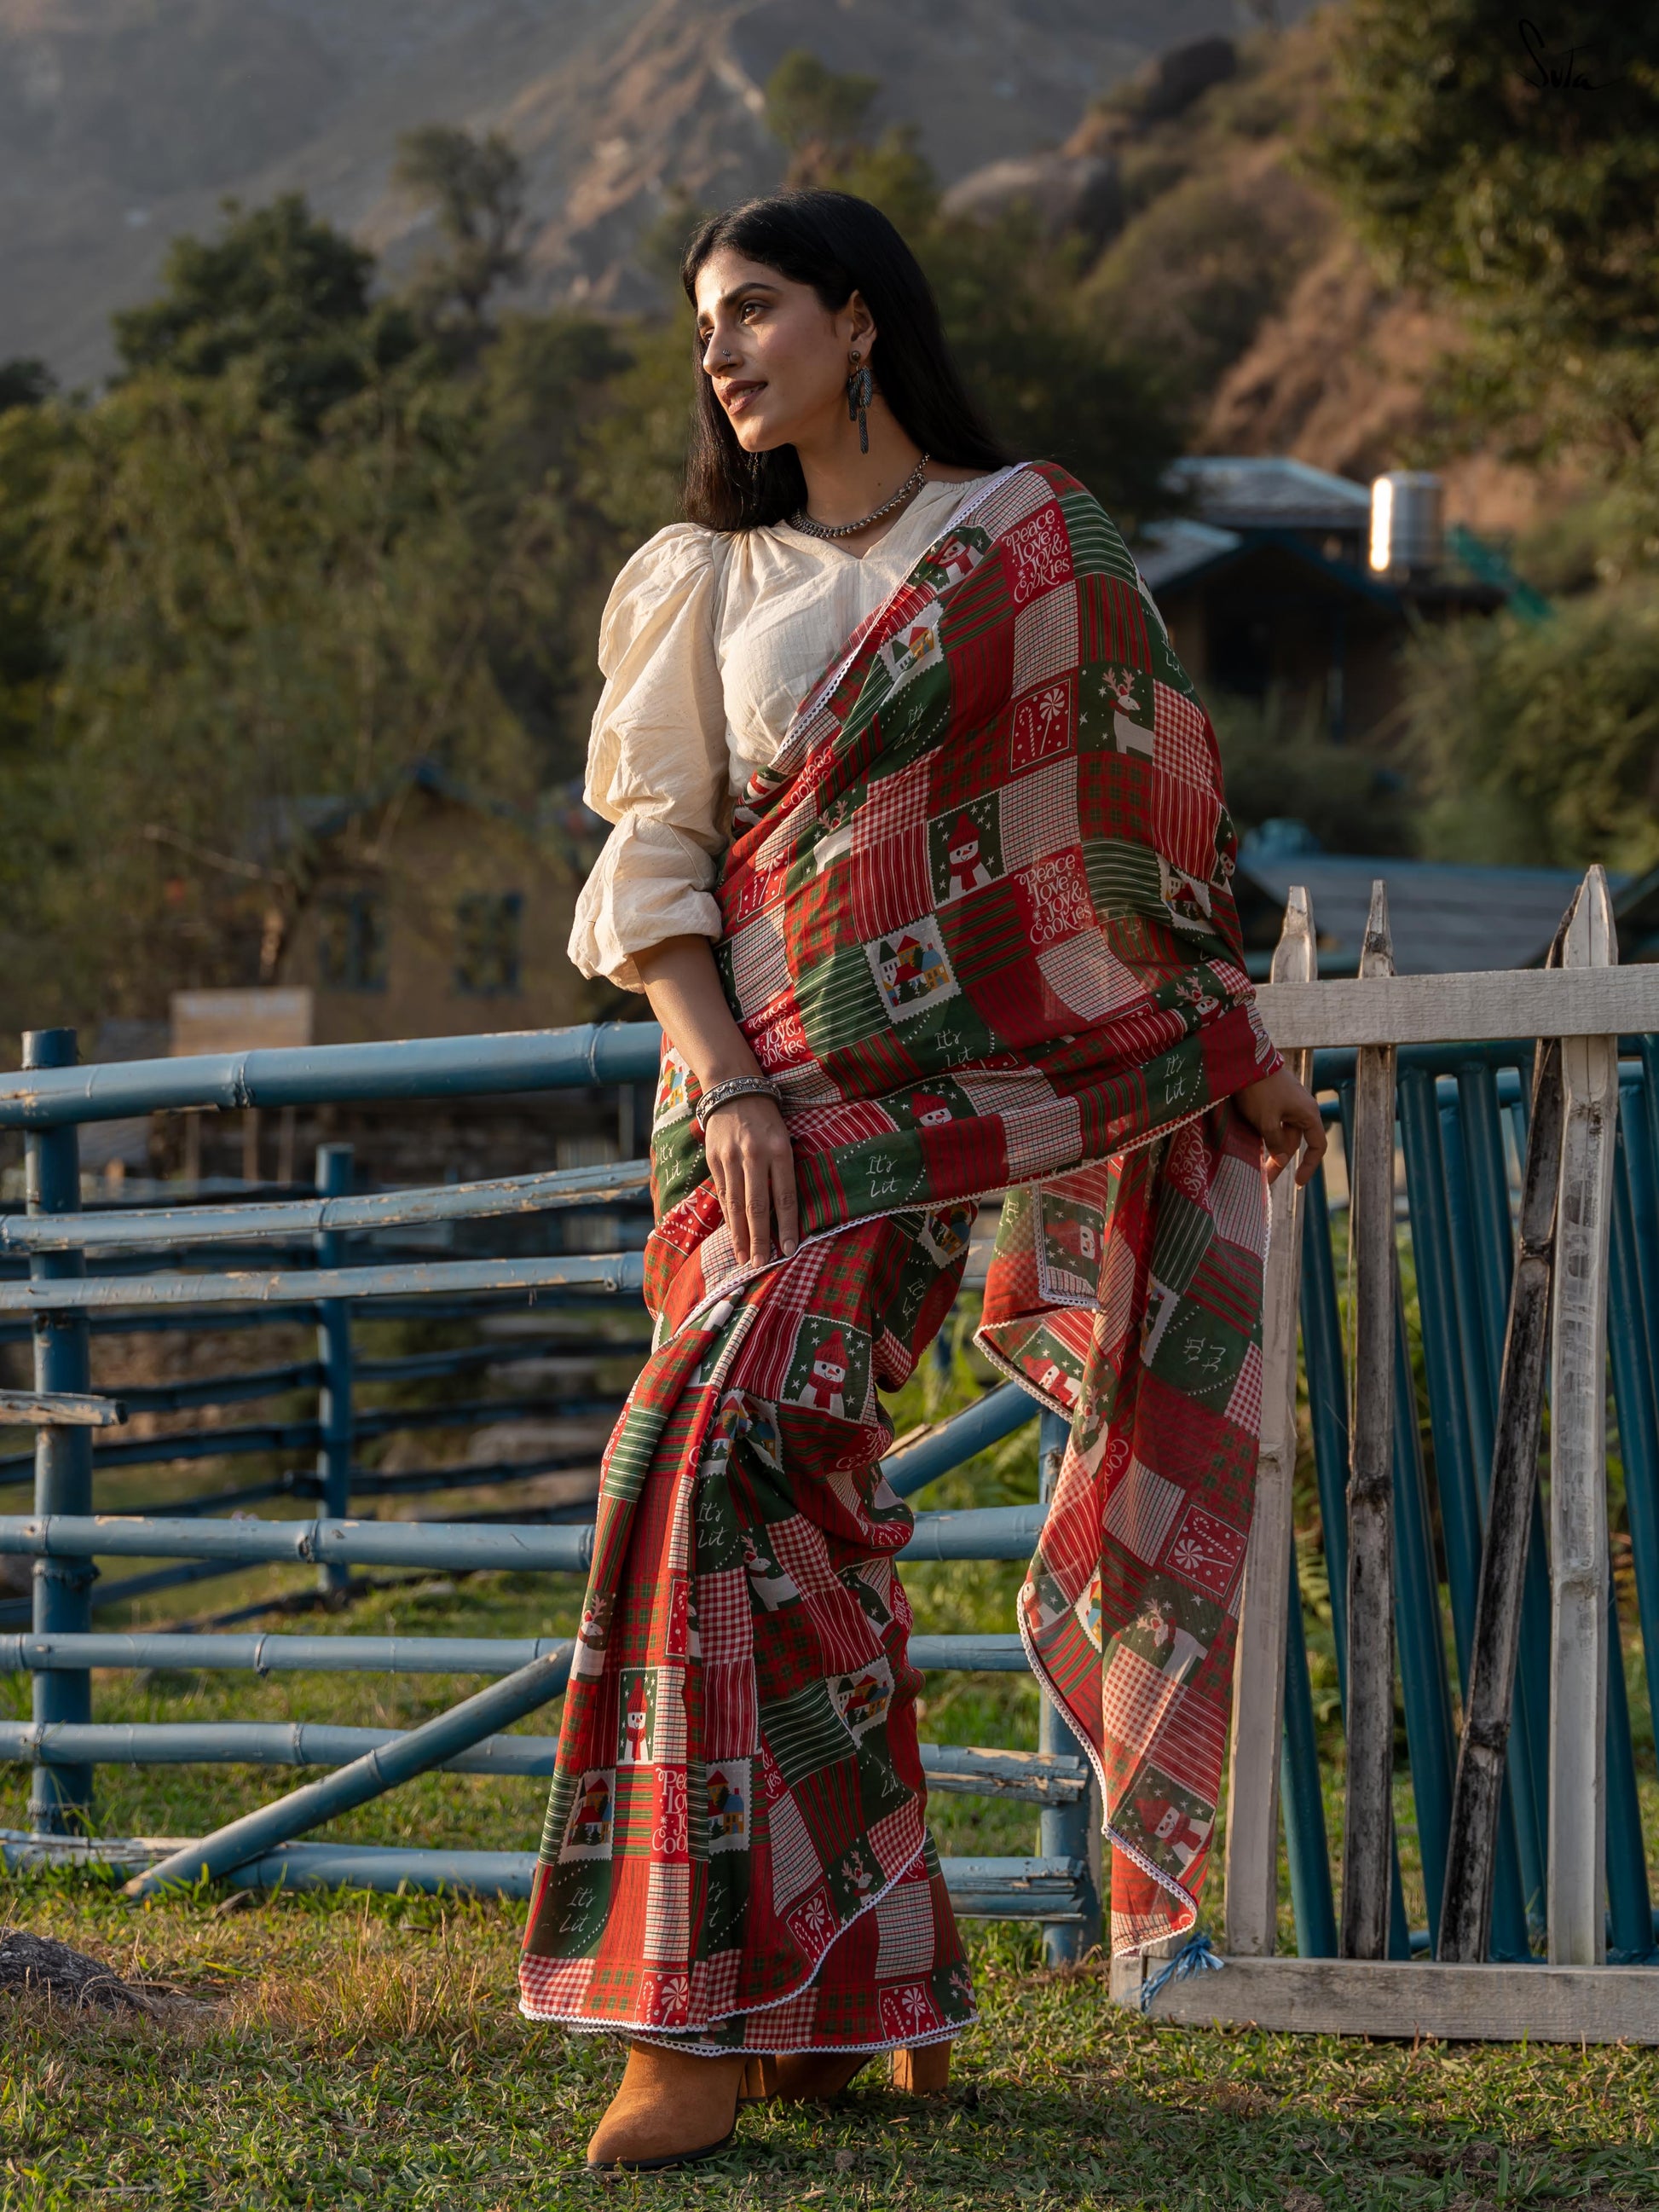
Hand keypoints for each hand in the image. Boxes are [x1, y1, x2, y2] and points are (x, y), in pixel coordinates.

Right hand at [702, 1092, 798, 1265]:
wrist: (733, 1086)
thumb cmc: (766, 1117)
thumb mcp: (783, 1138)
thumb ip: (782, 1171)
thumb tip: (783, 1213)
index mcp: (779, 1150)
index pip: (785, 1196)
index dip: (787, 1226)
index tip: (789, 1250)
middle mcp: (755, 1155)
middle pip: (758, 1205)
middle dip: (760, 1238)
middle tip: (761, 1264)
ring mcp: (731, 1157)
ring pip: (736, 1203)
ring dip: (740, 1234)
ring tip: (744, 1257)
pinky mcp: (714, 1159)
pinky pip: (723, 1193)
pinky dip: (728, 1216)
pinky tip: (732, 1234)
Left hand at [1234, 1066, 1327, 1187]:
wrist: (1246, 1061)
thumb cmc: (1260, 1090)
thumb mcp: (1266, 1121)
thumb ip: (1275, 1142)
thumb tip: (1282, 1159)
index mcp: (1308, 1115)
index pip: (1317, 1147)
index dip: (1309, 1166)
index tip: (1298, 1183)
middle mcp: (1303, 1110)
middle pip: (1294, 1143)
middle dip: (1280, 1161)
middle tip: (1265, 1179)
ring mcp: (1289, 1104)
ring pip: (1282, 1134)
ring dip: (1271, 1148)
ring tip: (1256, 1165)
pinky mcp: (1276, 1100)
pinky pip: (1275, 1123)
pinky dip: (1266, 1135)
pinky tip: (1254, 1146)